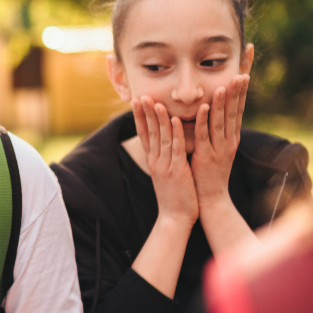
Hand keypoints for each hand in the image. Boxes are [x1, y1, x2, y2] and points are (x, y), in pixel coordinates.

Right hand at [132, 96, 198, 227]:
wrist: (175, 217)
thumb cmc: (174, 195)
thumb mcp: (167, 173)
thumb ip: (165, 157)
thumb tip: (165, 144)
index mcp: (153, 160)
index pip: (144, 134)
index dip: (139, 117)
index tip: (136, 101)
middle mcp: (156, 160)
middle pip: (148, 132)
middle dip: (144, 113)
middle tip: (140, 95)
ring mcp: (164, 165)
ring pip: (160, 137)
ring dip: (158, 118)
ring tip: (155, 101)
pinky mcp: (176, 171)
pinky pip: (174, 148)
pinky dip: (174, 133)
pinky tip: (174, 120)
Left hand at [190, 75, 248, 209]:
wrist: (211, 199)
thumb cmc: (210, 171)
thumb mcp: (217, 146)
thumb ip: (217, 129)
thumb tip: (215, 109)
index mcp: (232, 136)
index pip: (238, 106)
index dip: (242, 88)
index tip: (245, 69)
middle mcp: (230, 139)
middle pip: (235, 110)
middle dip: (238, 89)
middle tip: (243, 70)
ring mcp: (220, 148)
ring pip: (222, 120)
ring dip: (223, 101)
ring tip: (225, 83)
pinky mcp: (207, 156)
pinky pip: (205, 135)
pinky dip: (205, 120)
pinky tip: (205, 106)